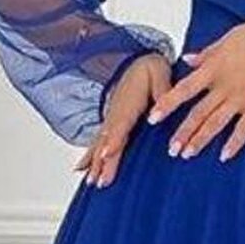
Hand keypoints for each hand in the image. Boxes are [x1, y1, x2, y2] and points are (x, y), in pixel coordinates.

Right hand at [75, 53, 171, 188]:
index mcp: (128, 102)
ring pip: (100, 145)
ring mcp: (111, 119)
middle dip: (103, 161)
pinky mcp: (111, 123)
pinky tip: (82, 171)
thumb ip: (162, 91)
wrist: (137, 60)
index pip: (120, 124)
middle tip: (100, 180)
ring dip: (95, 164)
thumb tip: (160, 109)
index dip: (113, 139)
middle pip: (107, 141)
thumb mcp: (160, 72)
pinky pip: (97, 142)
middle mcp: (116, 113)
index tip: (108, 153)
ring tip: (92, 182)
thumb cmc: (150, 67)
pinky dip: (89, 156)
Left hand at [146, 19, 244, 160]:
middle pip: (198, 114)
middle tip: (171, 150)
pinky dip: (234, 144)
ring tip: (187, 154)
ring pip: (216, 124)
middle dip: (183, 133)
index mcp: (213, 69)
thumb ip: (206, 54)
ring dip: (201, 140)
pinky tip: (224, 157)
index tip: (153, 118)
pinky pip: (244, 130)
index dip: (167, 104)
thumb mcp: (227, 38)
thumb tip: (186, 60)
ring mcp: (241, 100)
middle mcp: (224, 88)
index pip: (184, 90)